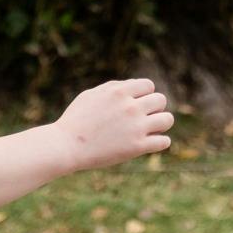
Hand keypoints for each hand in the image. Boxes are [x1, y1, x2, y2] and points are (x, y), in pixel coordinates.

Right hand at [54, 78, 172, 172]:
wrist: (65, 146)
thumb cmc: (75, 120)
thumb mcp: (91, 95)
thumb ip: (114, 88)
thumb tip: (135, 86)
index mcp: (119, 92)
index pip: (149, 86)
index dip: (144, 94)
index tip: (135, 104)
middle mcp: (130, 107)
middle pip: (161, 100)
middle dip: (154, 108)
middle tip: (142, 118)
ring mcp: (135, 127)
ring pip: (167, 120)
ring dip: (160, 124)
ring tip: (150, 130)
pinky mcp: (137, 147)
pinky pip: (164, 141)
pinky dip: (159, 142)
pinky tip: (147, 143)